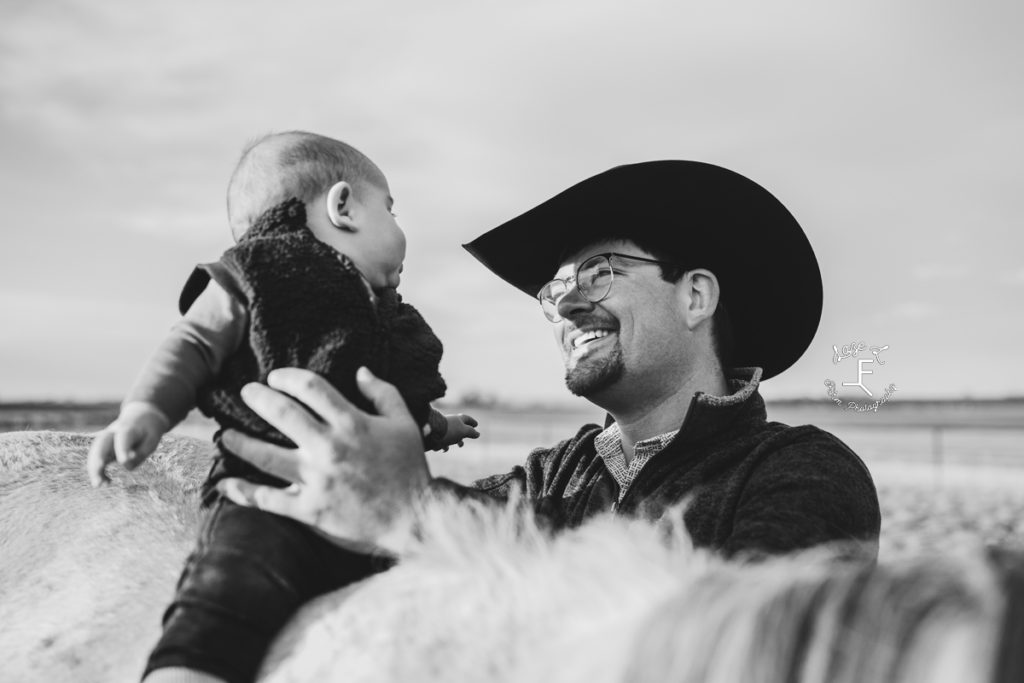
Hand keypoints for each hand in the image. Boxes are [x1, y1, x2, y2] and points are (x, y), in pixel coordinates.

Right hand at [87, 403, 168, 486]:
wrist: (141, 417)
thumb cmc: (148, 431)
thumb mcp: (152, 440)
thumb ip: (141, 452)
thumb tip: (126, 465)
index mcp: (129, 427)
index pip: (124, 437)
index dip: (122, 449)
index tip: (124, 461)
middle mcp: (113, 432)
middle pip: (101, 443)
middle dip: (98, 458)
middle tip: (99, 471)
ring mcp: (105, 439)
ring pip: (95, 451)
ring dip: (94, 468)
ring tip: (98, 485)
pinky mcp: (103, 447)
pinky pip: (97, 458)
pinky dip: (98, 471)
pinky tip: (105, 483)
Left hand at [216, 366, 427, 554]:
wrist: (413, 519)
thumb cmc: (409, 468)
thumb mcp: (404, 423)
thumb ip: (383, 393)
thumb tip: (360, 371)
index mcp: (352, 424)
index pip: (310, 388)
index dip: (288, 377)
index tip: (276, 378)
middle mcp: (329, 449)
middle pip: (281, 413)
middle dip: (258, 398)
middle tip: (246, 393)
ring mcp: (316, 480)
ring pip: (264, 456)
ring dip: (239, 442)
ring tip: (225, 434)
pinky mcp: (308, 509)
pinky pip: (267, 499)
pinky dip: (242, 492)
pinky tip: (225, 483)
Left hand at [438, 414, 479, 451]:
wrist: (431, 432)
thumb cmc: (450, 430)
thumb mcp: (464, 431)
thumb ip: (471, 432)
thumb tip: (477, 434)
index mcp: (457, 419)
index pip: (467, 419)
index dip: (472, 422)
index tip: (476, 425)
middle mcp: (450, 423)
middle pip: (458, 428)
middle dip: (463, 435)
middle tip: (464, 442)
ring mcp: (442, 429)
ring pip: (450, 435)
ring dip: (454, 441)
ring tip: (457, 446)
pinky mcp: (435, 435)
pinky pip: (441, 441)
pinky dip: (444, 446)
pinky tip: (443, 449)